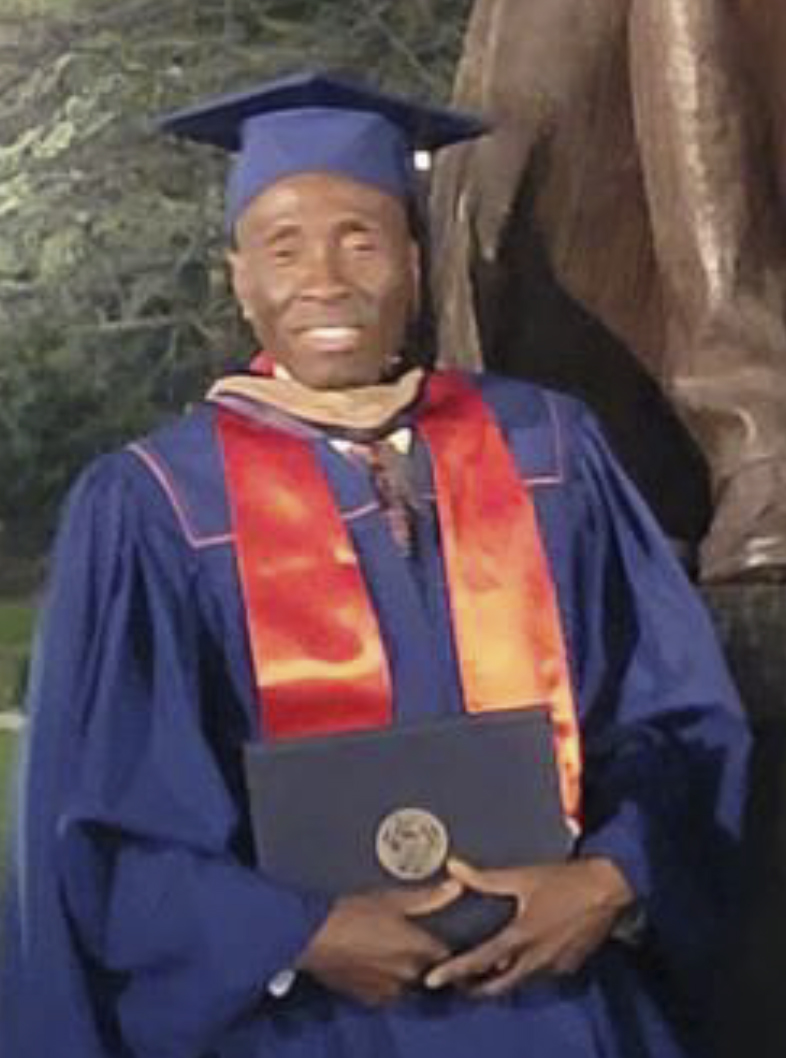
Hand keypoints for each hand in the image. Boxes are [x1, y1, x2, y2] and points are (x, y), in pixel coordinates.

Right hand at [297, 879, 461, 1005]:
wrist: (311, 941)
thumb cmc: (350, 914)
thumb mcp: (388, 899)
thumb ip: (426, 897)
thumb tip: (456, 888)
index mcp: (419, 949)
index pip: (448, 953)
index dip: (445, 942)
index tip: (438, 931)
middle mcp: (410, 975)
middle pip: (430, 968)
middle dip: (425, 955)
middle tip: (410, 936)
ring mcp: (391, 992)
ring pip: (410, 982)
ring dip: (406, 969)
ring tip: (390, 948)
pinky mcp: (372, 1000)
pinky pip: (390, 991)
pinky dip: (388, 979)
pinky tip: (375, 961)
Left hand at [424, 857, 633, 997]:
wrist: (610, 891)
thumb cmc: (564, 880)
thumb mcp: (524, 876)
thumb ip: (486, 878)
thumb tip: (453, 866)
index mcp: (520, 938)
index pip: (479, 962)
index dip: (454, 972)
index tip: (433, 981)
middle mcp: (535, 961)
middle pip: (498, 985)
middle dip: (476, 988)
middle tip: (457, 983)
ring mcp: (554, 968)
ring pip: (520, 982)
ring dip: (502, 979)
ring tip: (485, 971)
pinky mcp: (569, 967)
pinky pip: (540, 975)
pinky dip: (525, 970)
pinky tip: (521, 957)